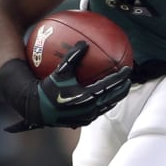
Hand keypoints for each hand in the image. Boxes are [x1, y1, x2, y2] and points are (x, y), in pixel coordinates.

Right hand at [5, 41, 132, 131]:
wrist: (36, 108)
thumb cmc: (47, 88)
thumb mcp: (60, 71)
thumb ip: (73, 57)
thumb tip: (84, 43)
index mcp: (86, 96)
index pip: (110, 85)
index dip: (120, 76)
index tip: (128, 69)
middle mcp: (89, 108)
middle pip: (113, 97)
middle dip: (123, 88)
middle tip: (129, 79)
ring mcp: (87, 117)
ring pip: (107, 106)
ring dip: (116, 97)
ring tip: (122, 88)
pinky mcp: (83, 122)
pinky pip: (99, 112)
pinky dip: (105, 103)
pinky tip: (106, 98)